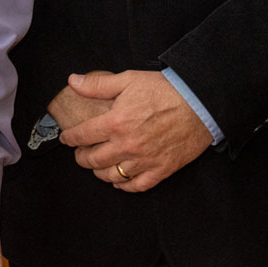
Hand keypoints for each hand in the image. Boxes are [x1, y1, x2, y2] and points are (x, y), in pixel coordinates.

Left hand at [59, 70, 211, 191]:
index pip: (82, 136)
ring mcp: (144, 160)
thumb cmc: (165, 90)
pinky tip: (119, 181)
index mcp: (116, 122)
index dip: (70, 138)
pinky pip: (137, 186)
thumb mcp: (128, 80)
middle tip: (80, 154)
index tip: (67, 138)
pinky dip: (124, 186)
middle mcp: (127, 145)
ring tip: (97, 166)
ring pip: (112, 176)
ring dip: (100, 172)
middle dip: (81, 158)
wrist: (200, 104)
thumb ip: (98, 84)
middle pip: (93, 160)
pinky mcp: (161, 170)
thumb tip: (73, 81)